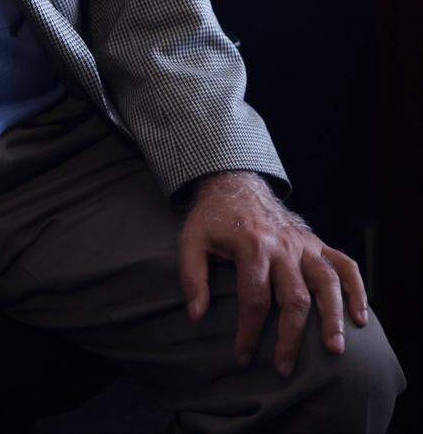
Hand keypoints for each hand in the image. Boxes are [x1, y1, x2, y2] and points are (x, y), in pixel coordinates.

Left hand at [178, 170, 368, 376]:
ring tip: (334, 349)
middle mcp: (282, 246)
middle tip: (284, 367)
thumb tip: (196, 315)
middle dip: (291, 336)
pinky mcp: (316, 242)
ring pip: (326, 283)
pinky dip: (357, 290)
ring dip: (332, 317)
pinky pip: (344, 265)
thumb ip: (192, 276)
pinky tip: (360, 318)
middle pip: (294, 298)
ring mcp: (303, 244)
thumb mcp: (191, 239)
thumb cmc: (213, 218)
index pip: (254, 299)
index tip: (243, 357)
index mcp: (251, 245)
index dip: (249, 332)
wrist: (234, 183)